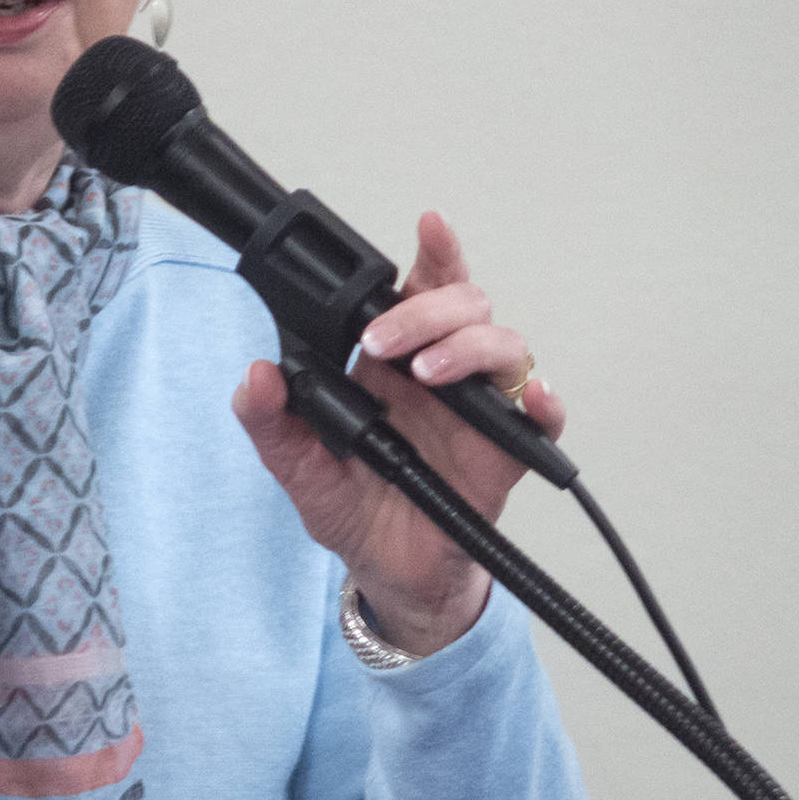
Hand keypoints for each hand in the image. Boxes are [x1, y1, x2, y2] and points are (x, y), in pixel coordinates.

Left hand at [231, 211, 564, 656]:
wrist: (388, 574)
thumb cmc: (352, 513)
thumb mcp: (297, 469)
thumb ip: (270, 423)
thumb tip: (255, 376)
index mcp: (392, 366)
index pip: (420, 293)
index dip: (434, 255)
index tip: (430, 225)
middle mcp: (442, 377)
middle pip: (465, 307)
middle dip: (428, 310)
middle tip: (384, 343)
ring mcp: (478, 411)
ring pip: (504, 347)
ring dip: (469, 347)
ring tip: (428, 374)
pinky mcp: (506, 452)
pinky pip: (541, 416)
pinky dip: (543, 402)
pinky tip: (528, 399)